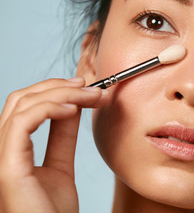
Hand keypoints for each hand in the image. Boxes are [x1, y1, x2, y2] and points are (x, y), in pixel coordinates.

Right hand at [0, 77, 109, 212]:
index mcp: (11, 149)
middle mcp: (1, 149)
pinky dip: (49, 108)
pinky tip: (73, 109)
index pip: (24, 106)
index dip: (53, 90)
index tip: (84, 86)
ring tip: (91, 96)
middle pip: (21, 99)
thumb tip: (72, 107)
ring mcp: (1, 157)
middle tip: (89, 86)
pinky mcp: (7, 167)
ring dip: (61, 94)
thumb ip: (62, 137)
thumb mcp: (61, 166)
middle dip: (58, 86)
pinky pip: (22, 123)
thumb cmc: (53, 211)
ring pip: (22, 105)